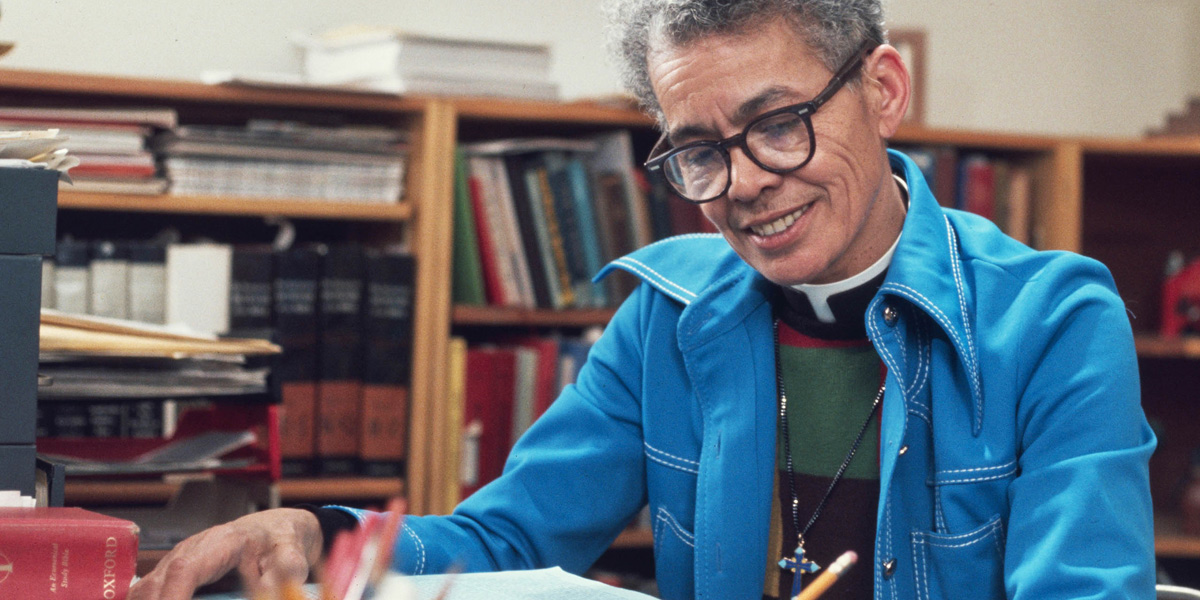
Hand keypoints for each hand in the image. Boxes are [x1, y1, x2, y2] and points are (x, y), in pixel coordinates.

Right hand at [129, 508, 322, 599]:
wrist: (275, 529)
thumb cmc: (281, 539)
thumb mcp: (292, 551)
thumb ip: (288, 567)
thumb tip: (275, 587)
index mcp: (222, 542)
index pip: (185, 570)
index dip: (173, 597)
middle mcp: (191, 549)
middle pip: (155, 584)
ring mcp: (177, 561)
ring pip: (145, 592)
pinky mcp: (172, 574)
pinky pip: (149, 594)